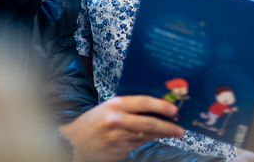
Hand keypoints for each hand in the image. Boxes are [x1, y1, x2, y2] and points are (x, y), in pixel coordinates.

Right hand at [59, 95, 184, 161]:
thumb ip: (130, 106)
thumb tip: (156, 105)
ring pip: (147, 135)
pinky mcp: (119, 150)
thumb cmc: (94, 120)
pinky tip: (156, 137)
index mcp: (115, 105)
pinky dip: (149, 140)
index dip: (161, 106)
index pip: (143, 103)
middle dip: (168, 126)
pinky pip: (139, 144)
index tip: (174, 110)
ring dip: (162, 134)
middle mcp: (117, 120)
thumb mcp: (109, 106)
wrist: (74, 140)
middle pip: (149, 123)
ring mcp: (118, 137)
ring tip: (174, 132)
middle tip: (180, 128)